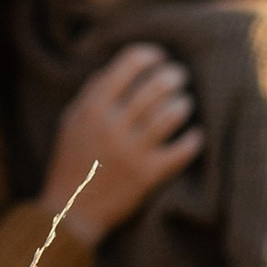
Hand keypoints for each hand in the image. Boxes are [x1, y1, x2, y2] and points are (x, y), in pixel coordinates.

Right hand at [41, 45, 199, 245]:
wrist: (71, 211)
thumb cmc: (71, 163)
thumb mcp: (71, 123)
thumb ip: (91, 94)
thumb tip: (115, 68)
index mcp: (92, 109)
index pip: (127, 66)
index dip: (149, 55)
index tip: (159, 56)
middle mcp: (112, 127)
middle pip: (155, 87)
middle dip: (173, 76)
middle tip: (180, 76)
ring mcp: (132, 152)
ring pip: (170, 115)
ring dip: (183, 103)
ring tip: (185, 102)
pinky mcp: (147, 175)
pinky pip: (181, 151)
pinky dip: (193, 140)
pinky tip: (195, 135)